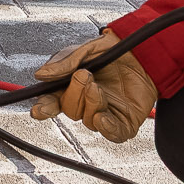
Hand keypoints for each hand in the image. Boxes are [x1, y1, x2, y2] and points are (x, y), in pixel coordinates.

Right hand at [31, 34, 156, 142]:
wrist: (143, 50)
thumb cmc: (113, 50)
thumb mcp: (86, 50)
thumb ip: (64, 62)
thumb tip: (41, 74)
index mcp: (71, 86)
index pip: (52, 102)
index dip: (44, 108)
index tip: (39, 110)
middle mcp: (86, 102)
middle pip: (70, 111)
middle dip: (74, 95)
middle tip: (84, 76)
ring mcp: (105, 113)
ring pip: (89, 121)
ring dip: (91, 104)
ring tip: (98, 87)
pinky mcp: (124, 121)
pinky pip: (112, 133)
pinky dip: (106, 128)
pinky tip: (103, 118)